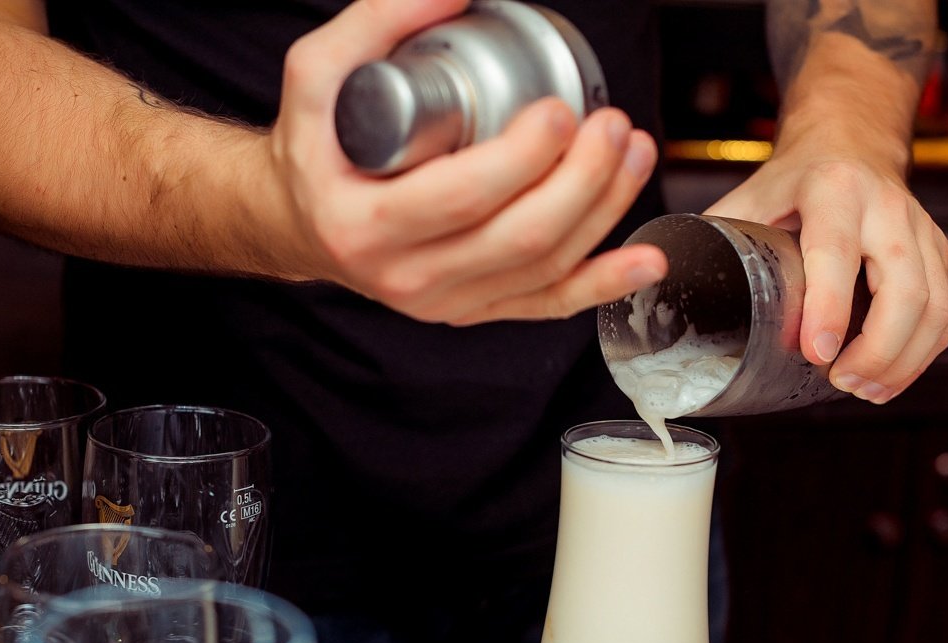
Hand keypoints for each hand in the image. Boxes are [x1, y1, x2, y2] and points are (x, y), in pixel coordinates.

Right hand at [268, 0, 665, 323]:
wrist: (301, 220)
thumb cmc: (315, 149)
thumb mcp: (317, 74)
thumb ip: (376, 22)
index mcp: (367, 224)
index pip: (466, 196)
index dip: (527, 156)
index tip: (562, 112)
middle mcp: (408, 275)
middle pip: (522, 237)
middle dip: (585, 179)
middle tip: (612, 126)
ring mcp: (446, 301)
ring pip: (546, 267)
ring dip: (605, 210)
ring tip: (634, 153)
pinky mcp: (475, 310)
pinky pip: (549, 304)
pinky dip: (604, 283)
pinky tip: (646, 259)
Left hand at [706, 144, 947, 404]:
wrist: (848, 143)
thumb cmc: (789, 184)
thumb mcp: (748, 199)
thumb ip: (719, 246)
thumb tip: (670, 302)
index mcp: (832, 191)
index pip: (837, 253)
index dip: (830, 306)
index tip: (816, 353)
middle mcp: (886, 207)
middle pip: (904, 289)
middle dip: (878, 349)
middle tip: (841, 383)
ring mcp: (921, 230)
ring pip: (934, 307)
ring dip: (901, 361)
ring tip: (862, 391)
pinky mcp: (938, 254)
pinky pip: (943, 314)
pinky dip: (919, 355)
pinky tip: (886, 378)